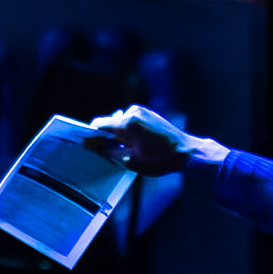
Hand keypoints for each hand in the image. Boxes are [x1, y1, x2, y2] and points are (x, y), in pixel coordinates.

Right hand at [89, 106, 212, 176]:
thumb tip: (96, 148)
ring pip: (120, 123)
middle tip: (105, 153)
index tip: (86, 145)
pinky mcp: (148, 114)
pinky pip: (131, 122)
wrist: (186, 152)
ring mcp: (142, 112)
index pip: (99, 125)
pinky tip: (133, 146)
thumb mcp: (131, 161)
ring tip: (124, 152)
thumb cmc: (161, 158)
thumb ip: (110, 153)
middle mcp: (133, 112)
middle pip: (110, 124)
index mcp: (127, 123)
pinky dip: (128, 133)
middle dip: (106, 138)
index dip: (91, 136)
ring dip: (118, 136)